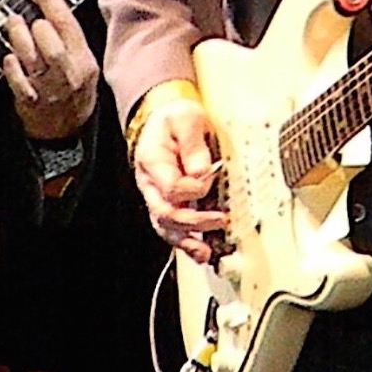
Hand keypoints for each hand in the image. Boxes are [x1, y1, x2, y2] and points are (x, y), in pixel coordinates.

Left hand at [0, 0, 98, 140]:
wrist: (67, 135)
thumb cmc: (73, 94)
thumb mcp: (85, 65)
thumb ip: (69, 38)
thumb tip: (48, 6)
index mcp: (84, 61)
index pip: (67, 22)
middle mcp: (68, 74)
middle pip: (51, 41)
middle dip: (36, 23)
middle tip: (24, 16)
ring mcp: (48, 89)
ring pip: (32, 57)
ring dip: (18, 36)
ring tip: (13, 26)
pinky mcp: (29, 101)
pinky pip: (17, 79)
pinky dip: (11, 65)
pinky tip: (10, 58)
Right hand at [130, 97, 228, 263]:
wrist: (163, 119)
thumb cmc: (174, 119)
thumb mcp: (186, 118)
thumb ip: (193, 144)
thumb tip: (202, 171)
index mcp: (152, 160)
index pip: (171, 186)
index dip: (193, 190)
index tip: (210, 182)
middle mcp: (151, 183)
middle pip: (166, 213)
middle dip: (194, 221)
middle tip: (220, 220)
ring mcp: (157, 196)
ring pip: (166, 227)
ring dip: (187, 241)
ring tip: (207, 252)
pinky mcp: (167, 203)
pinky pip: (171, 229)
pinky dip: (186, 244)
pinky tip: (201, 253)